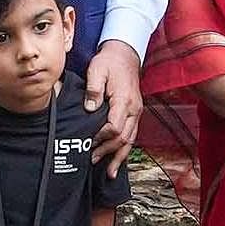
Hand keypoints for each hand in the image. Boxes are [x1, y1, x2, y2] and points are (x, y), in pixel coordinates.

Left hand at [85, 41, 143, 168]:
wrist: (125, 54)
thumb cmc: (109, 62)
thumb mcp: (97, 70)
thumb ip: (93, 89)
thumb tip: (90, 108)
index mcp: (124, 100)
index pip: (114, 127)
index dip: (101, 137)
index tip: (88, 141)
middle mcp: (134, 109)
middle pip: (124, 138)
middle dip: (108, 152)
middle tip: (92, 160)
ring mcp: (136, 112)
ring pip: (131, 140)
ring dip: (119, 156)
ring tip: (109, 172)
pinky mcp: (135, 113)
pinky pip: (132, 135)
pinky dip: (124, 148)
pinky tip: (117, 158)